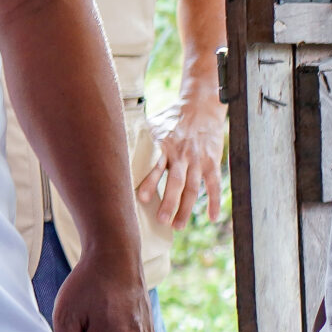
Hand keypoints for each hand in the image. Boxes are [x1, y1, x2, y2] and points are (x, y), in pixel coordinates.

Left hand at [137, 100, 224, 228]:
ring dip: (186, 208)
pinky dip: (214, 201)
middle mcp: (182, 156)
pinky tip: (212, 217)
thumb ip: (142, 141)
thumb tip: (116, 149)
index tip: (143, 199)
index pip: (157, 168)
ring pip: (193, 189)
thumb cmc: (173, 117)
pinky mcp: (211, 162)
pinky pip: (214, 185)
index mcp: (165, 147)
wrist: (202, 106)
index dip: (150, 183)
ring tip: (178, 226)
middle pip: (176, 183)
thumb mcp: (154, 125)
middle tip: (162, 221)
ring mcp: (198, 161)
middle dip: (170, 203)